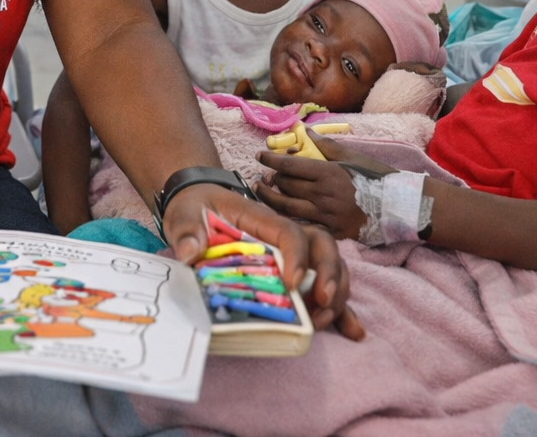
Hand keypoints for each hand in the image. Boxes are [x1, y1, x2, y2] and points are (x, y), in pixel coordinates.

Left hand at [161, 182, 363, 339]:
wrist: (198, 204)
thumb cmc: (195, 208)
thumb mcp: (185, 213)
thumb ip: (187, 230)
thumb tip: (190, 253)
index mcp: (262, 220)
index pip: (291, 233)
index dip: (297, 256)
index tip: (292, 283)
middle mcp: (285, 236)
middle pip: (323, 247)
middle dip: (329, 275)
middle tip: (319, 303)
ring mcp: (294, 255)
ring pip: (330, 269)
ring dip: (335, 295)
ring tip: (322, 322)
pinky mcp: (294, 276)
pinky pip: (323, 291)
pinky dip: (340, 311)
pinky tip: (352, 332)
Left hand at [256, 136, 390, 239]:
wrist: (398, 207)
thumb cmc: (376, 178)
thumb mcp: (353, 156)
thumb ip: (326, 146)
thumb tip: (304, 132)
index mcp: (327, 172)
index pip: (290, 165)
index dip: (271, 159)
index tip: (259, 156)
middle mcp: (322, 194)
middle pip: (286, 186)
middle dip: (271, 179)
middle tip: (264, 176)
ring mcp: (325, 215)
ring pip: (288, 207)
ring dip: (271, 199)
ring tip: (262, 192)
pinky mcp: (331, 232)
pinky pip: (303, 225)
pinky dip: (288, 218)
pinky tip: (280, 213)